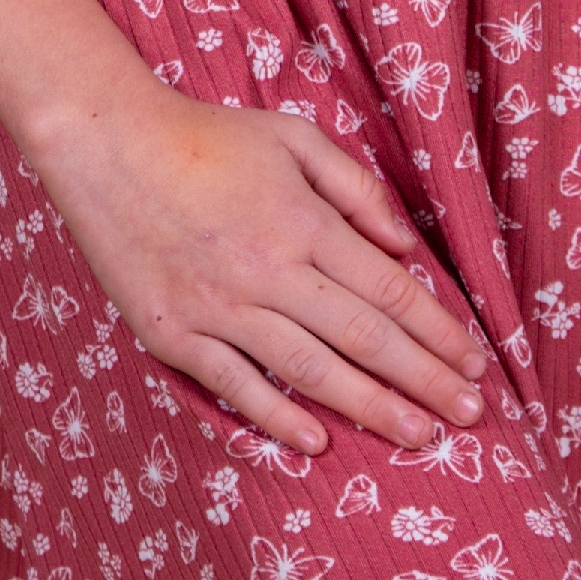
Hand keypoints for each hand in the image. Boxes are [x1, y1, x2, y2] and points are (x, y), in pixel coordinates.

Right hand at [35, 90, 490, 460]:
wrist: (104, 145)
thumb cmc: (207, 136)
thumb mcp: (295, 138)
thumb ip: (358, 189)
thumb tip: (407, 247)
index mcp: (305, 222)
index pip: (392, 292)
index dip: (441, 334)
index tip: (476, 365)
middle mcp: (269, 271)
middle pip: (366, 341)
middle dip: (427, 382)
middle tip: (471, 417)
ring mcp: (220, 308)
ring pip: (312, 372)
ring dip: (372, 410)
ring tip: (419, 437)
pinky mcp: (175, 335)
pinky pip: (237, 388)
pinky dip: (279, 419)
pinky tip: (319, 443)